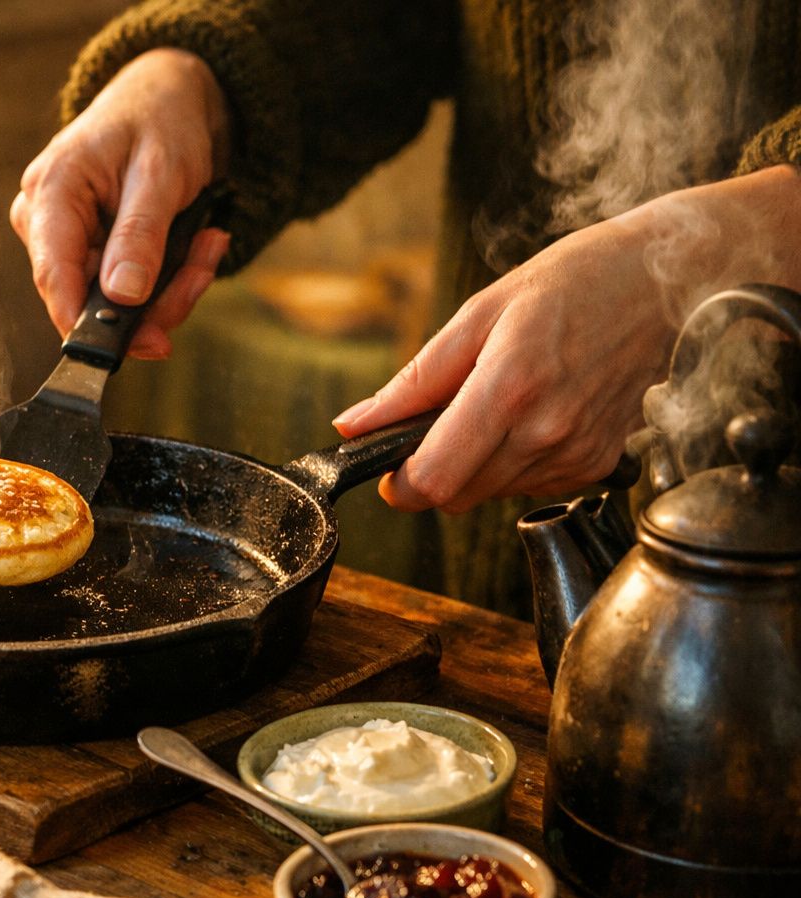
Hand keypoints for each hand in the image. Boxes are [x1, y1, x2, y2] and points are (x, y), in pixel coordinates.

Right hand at [10, 48, 232, 357]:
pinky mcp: (94, 253)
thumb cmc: (160, 119)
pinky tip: (198, 245)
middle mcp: (47, 221)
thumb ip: (140, 235)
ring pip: (114, 303)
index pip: (54, 276)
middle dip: (154, 299)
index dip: (85, 322)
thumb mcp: (160, 172)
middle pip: (89, 298)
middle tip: (203, 269)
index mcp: (51, 192)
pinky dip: (170, 279)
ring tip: (208, 245)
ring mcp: (69, 240)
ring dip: (171, 288)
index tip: (131, 348)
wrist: (170, 98)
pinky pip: (128, 291)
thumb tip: (122, 297)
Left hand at [333, 165, 800, 511]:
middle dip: (433, 468)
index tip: (389, 465)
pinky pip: (530, 486)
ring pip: (489, 493)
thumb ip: (412, 381)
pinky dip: (515, 461)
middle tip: (444, 419)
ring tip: (499, 403)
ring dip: (475, 463)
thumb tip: (354, 425)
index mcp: (508, 388)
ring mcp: (576, 454)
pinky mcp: (597, 466)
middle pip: (455, 494)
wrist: (660, 286)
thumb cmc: (571, 286)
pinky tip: (535, 414)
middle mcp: (546, 431)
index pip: (433, 480)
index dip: (399, 484)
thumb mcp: (477, 314)